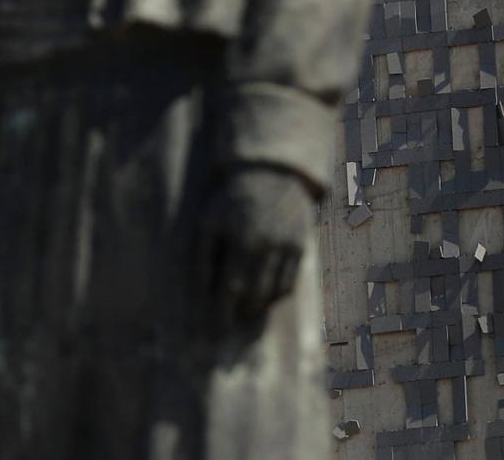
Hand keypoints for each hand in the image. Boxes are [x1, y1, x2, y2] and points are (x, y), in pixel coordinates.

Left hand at [199, 164, 317, 335]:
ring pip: (274, 292)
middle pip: (255, 294)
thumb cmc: (229, 201)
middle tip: (230, 327)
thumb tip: (202, 293)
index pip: (231, 287)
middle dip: (240, 314)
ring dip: (258, 307)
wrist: (268, 174)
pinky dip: (276, 295)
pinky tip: (263, 298)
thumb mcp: (209, 222)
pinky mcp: (301, 247)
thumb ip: (204, 256)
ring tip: (244, 314)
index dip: (223, 311)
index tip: (215, 329)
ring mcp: (288, 247)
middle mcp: (268, 246)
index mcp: (241, 239)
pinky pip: (289, 283)